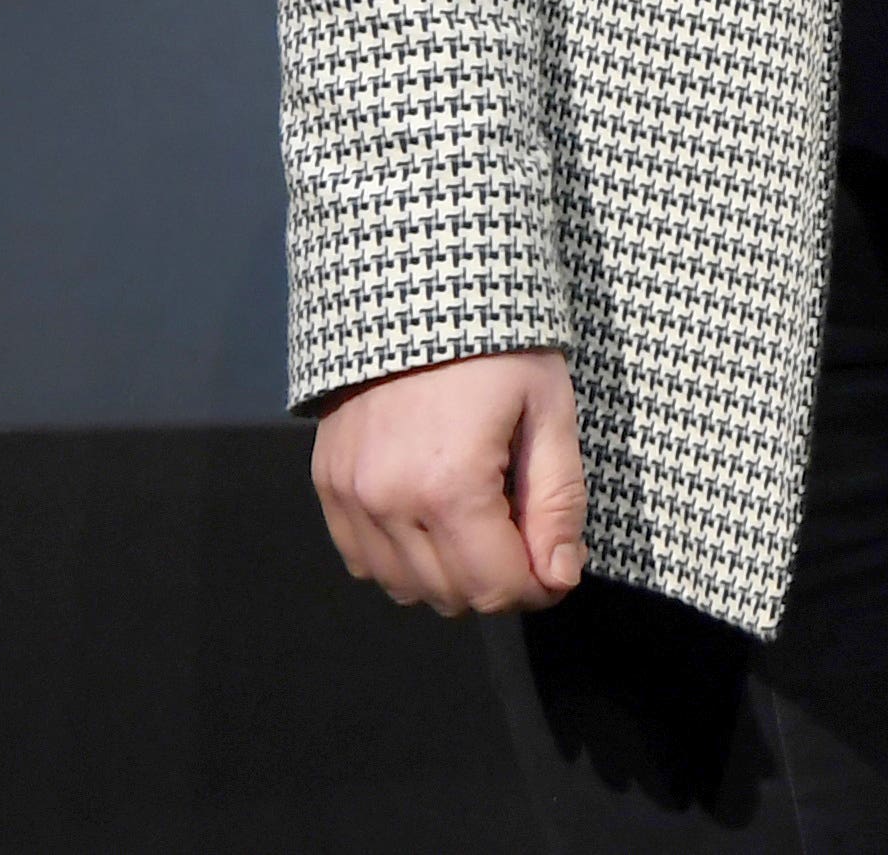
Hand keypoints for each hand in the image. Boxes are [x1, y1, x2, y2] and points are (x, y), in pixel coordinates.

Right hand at [312, 348, 586, 615]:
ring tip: (481, 522)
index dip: (538, 586)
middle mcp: (388, 502)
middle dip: (498, 581)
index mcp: (450, 487)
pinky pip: (364, 560)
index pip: (496, 586)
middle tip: (524, 534)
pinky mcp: (327, 486)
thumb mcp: (551, 413)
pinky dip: (402, 558)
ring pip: (403, 588)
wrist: (418, 291)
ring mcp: (348, 497)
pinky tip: (434, 519)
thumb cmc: (498, 346)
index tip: (557, 563)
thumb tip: (560, 578)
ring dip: (449, 576)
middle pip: (450, 596)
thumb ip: (557, 502)